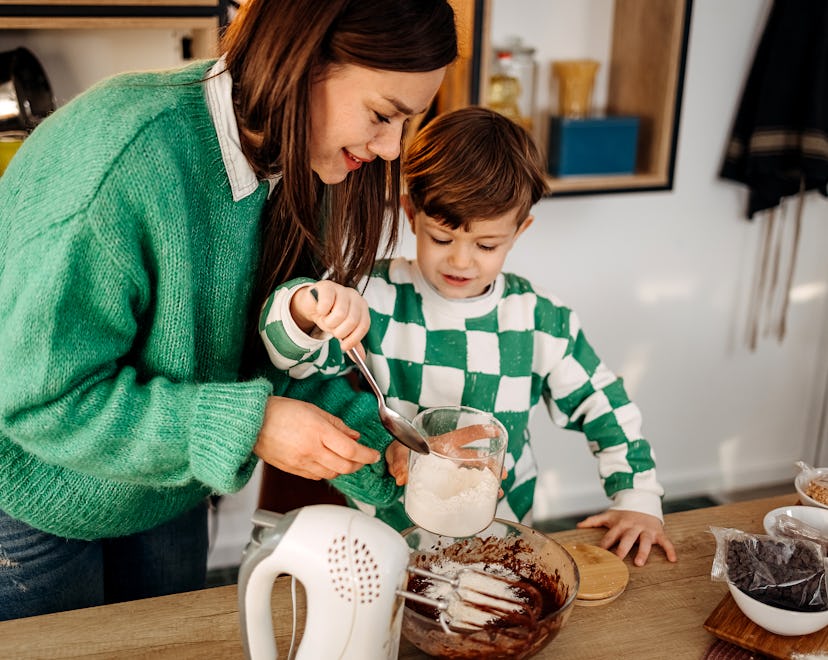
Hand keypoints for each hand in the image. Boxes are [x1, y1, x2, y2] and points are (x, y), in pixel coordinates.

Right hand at [253, 396, 379, 479]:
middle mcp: (311, 450)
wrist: (253, 422)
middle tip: (364, 458)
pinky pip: (316, 477)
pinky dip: (327, 472)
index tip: (374, 455)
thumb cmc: (280, 411)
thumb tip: (354, 436)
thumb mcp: (314, 410)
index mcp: (318, 432)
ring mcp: (301, 463)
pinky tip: (328, 464)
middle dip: (359, 464)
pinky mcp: (293, 470)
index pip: (351, 451)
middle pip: (345, 467)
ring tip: (347, 460)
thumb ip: (337, 425)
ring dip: (343, 469)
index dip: (367, 456)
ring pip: (332, 474)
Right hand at [291, 281, 369, 350]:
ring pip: (339, 314)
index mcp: (362, 307)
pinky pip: (326, 304)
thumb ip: (352, 342)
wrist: (313, 304)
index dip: (354, 339)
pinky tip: (320, 310)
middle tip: (332, 329)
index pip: (363, 325)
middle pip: (352, 321)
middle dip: (339, 331)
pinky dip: (321, 311)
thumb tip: (361, 359)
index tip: (344, 347)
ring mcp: (341, 289)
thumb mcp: (342, 330)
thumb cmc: (330, 316)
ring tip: (326, 319)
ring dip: (329, 323)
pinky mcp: (327, 286)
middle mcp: (355, 296)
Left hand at [390, 424, 507, 494]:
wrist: (394, 465)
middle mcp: (450, 455)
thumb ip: (399, 463)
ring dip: (486, 480)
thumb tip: (400, 475)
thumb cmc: (398, 453)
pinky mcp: (446, 483)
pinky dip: (474, 493)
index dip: (480, 431)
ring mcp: (449, 469)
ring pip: (473, 473)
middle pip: (475, 456)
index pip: (465, 434)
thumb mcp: (397, 454)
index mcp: (442, 443)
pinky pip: (463, 486)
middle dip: (491, 464)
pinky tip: (481, 501)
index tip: (495, 430)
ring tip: (498, 490)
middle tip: (503, 472)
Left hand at [576, 509, 677, 566]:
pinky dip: (670, 550)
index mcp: (620, 524)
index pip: (610, 536)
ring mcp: (646, 530)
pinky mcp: (658, 532)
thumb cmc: (623, 514)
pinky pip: (666, 541)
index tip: (598, 555)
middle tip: (618, 560)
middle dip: (622, 549)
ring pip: (645, 541)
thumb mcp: (609, 515)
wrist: (642, 501)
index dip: (604, 545)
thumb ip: (593, 521)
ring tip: (639, 562)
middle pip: (627, 539)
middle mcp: (633, 527)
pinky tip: (672, 560)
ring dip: (643, 551)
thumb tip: (578, 526)